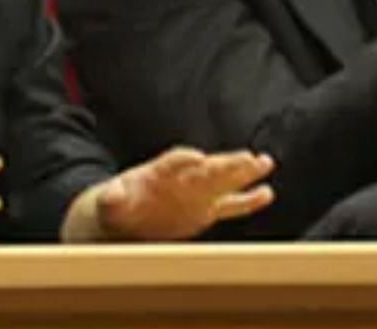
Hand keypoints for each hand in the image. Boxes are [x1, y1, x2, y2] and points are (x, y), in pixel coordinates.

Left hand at [73, 148, 274, 242]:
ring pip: (223, 181)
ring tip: (264, 162)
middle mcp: (181, 179)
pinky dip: (248, 200)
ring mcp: (195, 193)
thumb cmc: (116, 207)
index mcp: (157, 173)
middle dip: (226, 163)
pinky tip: (267, 193)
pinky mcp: (204, 210)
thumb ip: (112, 198)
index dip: (184, 160)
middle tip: (247, 157)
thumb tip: (112, 195)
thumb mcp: (108, 203)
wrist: (123, 219)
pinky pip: (229, 205)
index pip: (173, 162)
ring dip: (242, 172)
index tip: (198, 158)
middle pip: (206, 168)